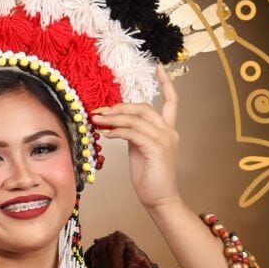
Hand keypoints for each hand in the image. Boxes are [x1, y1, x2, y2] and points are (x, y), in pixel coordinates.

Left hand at [92, 64, 180, 210]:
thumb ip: (134, 135)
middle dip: (119, 107)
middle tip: (99, 112)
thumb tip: (115, 124)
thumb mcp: (140, 151)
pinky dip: (118, 131)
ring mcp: (164, 140)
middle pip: (143, 108)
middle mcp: (169, 132)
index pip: (171, 102)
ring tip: (97, 122)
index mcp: (167, 130)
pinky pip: (133, 133)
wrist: (160, 199)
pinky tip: (107, 134)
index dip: (165, 84)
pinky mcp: (156, 149)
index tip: (159, 68)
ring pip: (136, 119)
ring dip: (113, 119)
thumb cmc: (149, 178)